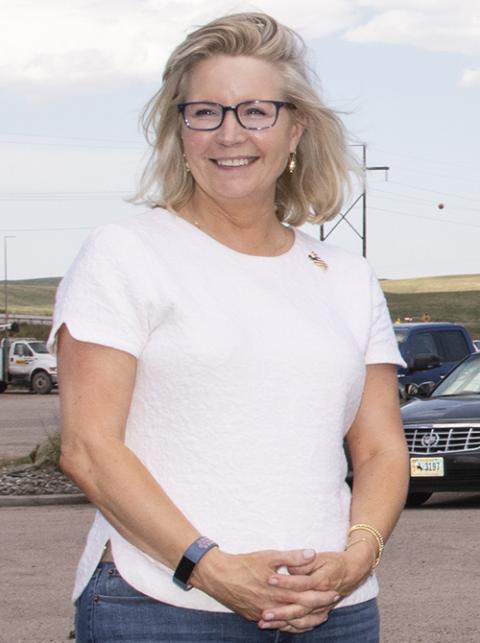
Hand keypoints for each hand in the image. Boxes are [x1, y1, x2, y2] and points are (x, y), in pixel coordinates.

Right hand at [191, 547, 338, 624]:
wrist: (218, 576)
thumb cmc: (244, 564)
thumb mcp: (269, 556)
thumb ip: (292, 557)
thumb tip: (312, 554)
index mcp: (278, 591)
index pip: (306, 596)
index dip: (321, 596)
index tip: (334, 592)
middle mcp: (273, 606)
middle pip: (301, 611)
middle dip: (318, 608)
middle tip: (332, 604)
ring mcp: (263, 614)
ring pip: (290, 622)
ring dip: (306, 620)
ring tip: (319, 617)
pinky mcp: (255, 617)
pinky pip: (277, 625)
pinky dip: (289, 625)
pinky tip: (295, 622)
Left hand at [258, 543, 373, 631]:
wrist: (353, 571)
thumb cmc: (334, 562)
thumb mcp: (320, 557)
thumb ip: (304, 562)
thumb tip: (289, 568)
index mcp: (322, 581)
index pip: (301, 583)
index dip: (286, 581)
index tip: (269, 579)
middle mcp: (322, 598)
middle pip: (300, 607)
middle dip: (281, 611)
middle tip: (263, 612)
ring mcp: (322, 608)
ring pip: (301, 620)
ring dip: (282, 622)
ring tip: (264, 622)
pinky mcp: (319, 613)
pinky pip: (305, 625)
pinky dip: (291, 628)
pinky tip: (277, 627)